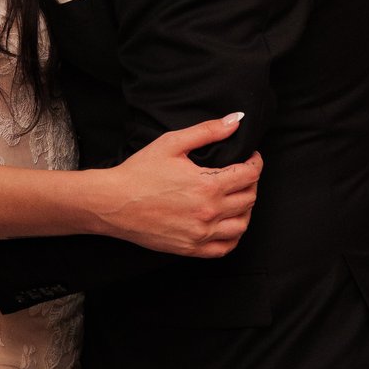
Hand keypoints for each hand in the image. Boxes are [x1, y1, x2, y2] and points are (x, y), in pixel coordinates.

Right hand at [103, 115, 261, 255]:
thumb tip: (236, 120)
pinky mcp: (190, 248)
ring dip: (246, 209)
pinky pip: (225, 247)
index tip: (251, 157)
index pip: (250, 174)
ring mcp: (200, 233)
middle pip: (249, 198)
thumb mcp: (172, 143)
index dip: (256, 162)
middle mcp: (209, 212)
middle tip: (242, 173)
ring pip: (242, 225)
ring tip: (237, 197)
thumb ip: (208, 130)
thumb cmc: (139, 171)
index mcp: (208, 185)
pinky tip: (228, 223)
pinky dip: (234, 236)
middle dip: (252, 182)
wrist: (112, 202)